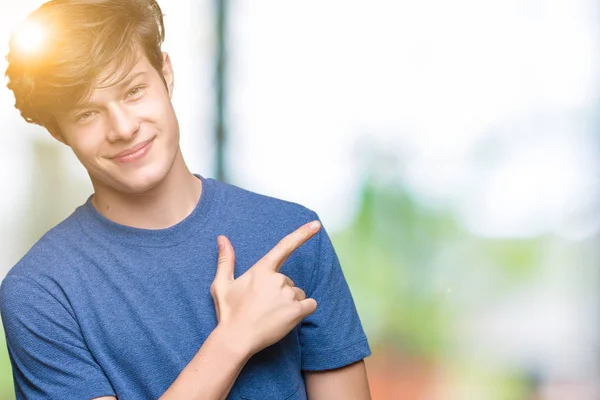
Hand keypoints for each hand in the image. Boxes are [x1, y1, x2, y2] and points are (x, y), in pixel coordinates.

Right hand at [210, 221, 320, 355]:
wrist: (236, 338)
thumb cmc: (229, 312)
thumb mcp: (222, 284)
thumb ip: (226, 259)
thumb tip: (222, 237)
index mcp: (262, 269)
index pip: (285, 246)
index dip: (302, 234)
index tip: (316, 225)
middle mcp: (277, 278)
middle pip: (289, 280)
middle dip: (280, 291)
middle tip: (263, 306)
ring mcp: (287, 294)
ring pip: (298, 293)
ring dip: (290, 302)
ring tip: (272, 314)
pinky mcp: (296, 310)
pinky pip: (310, 304)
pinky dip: (303, 310)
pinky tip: (288, 317)